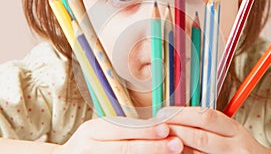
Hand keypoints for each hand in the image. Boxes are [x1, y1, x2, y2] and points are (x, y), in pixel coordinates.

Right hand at [53, 117, 182, 153]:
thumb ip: (122, 129)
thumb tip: (157, 127)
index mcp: (91, 131)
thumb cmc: (89, 143)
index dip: (144, 130)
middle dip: (152, 147)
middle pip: (125, 149)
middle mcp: (90, 148)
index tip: (166, 128)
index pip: (120, 129)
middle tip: (176, 144)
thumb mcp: (99, 130)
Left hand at [157, 107, 270, 153]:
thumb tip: (176, 117)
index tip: (164, 113)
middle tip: (157, 127)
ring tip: (160, 141)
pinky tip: (172, 152)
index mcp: (235, 129)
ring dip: (176, 147)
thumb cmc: (239, 147)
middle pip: (200, 136)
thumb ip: (209, 125)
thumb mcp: (230, 131)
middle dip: (176, 130)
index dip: (182, 113)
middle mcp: (235, 145)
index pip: (206, 116)